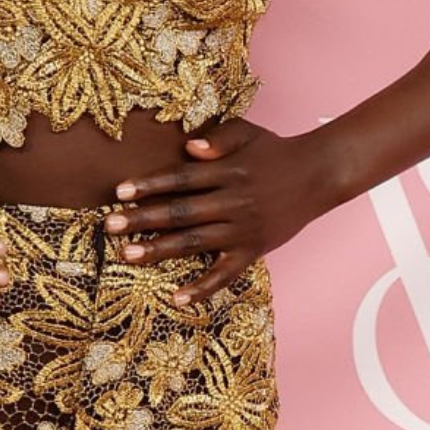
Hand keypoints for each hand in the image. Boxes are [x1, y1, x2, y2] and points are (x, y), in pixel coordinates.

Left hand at [103, 117, 332, 303]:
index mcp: (227, 171)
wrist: (319, 175)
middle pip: (181, 212)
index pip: (181, 178)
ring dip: (160, 249)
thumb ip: (219, 137)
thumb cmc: (275, 151)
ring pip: (195, 241)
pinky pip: (225, 274)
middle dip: (143, 218)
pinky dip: (203, 288)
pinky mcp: (253, 250)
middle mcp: (233, 201)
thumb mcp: (248, 131)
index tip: (120, 191)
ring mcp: (243, 229)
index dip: (150, 185)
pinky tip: (178, 298)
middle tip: (111, 225)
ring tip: (128, 254)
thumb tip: (190, 148)